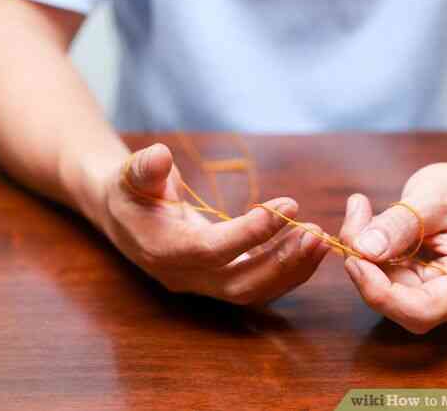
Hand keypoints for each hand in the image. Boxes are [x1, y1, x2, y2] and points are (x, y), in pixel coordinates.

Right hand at [96, 143, 328, 304]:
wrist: (126, 216)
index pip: (211, 250)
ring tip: (321, 238)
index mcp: (162, 249)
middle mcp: (184, 276)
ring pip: (253, 291)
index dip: (250, 232)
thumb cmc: (131, 190)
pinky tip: (310, 246)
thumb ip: (144, 168)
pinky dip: (287, 270)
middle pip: (239, 284)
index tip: (288, 206)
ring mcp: (203, 284)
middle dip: (282, 261)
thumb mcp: (130, 174)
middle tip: (317, 232)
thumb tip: (159, 156)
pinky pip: (258, 284)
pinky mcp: (219, 280)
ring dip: (291, 268)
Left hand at [340, 162, 446, 332]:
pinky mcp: (413, 285)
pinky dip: (364, 249)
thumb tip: (365, 248)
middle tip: (356, 215)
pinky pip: (379, 277)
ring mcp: (432, 296)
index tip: (355, 257)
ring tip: (360, 208)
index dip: (380, 292)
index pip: (420, 310)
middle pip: (396, 303)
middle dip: (366, 266)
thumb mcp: (434, 196)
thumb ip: (401, 223)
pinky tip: (363, 216)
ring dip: (361, 253)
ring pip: (381, 290)